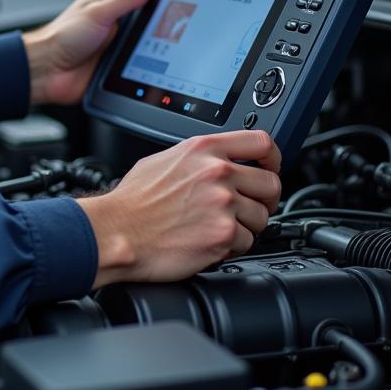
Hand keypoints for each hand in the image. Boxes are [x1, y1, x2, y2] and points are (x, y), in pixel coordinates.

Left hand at [22, 0, 155, 106]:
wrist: (47, 71)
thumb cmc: (61, 37)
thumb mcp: (98, 12)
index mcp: (102, 1)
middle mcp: (108, 21)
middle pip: (141, 17)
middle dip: (152, 22)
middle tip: (169, 24)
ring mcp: (111, 43)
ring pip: (140, 41)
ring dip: (147, 45)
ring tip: (159, 45)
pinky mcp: (113, 64)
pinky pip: (134, 62)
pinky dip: (141, 64)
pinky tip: (148, 65)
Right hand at [76, 130, 281, 288]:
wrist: (117, 232)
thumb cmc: (133, 202)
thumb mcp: (164, 159)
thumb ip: (197, 158)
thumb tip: (217, 161)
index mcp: (203, 149)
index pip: (261, 142)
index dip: (273, 158)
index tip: (270, 167)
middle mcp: (217, 172)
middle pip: (271, 183)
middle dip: (263, 199)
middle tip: (247, 207)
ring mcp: (223, 204)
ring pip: (262, 217)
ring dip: (246, 226)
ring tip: (219, 227)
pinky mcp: (223, 235)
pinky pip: (247, 243)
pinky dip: (232, 247)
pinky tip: (210, 242)